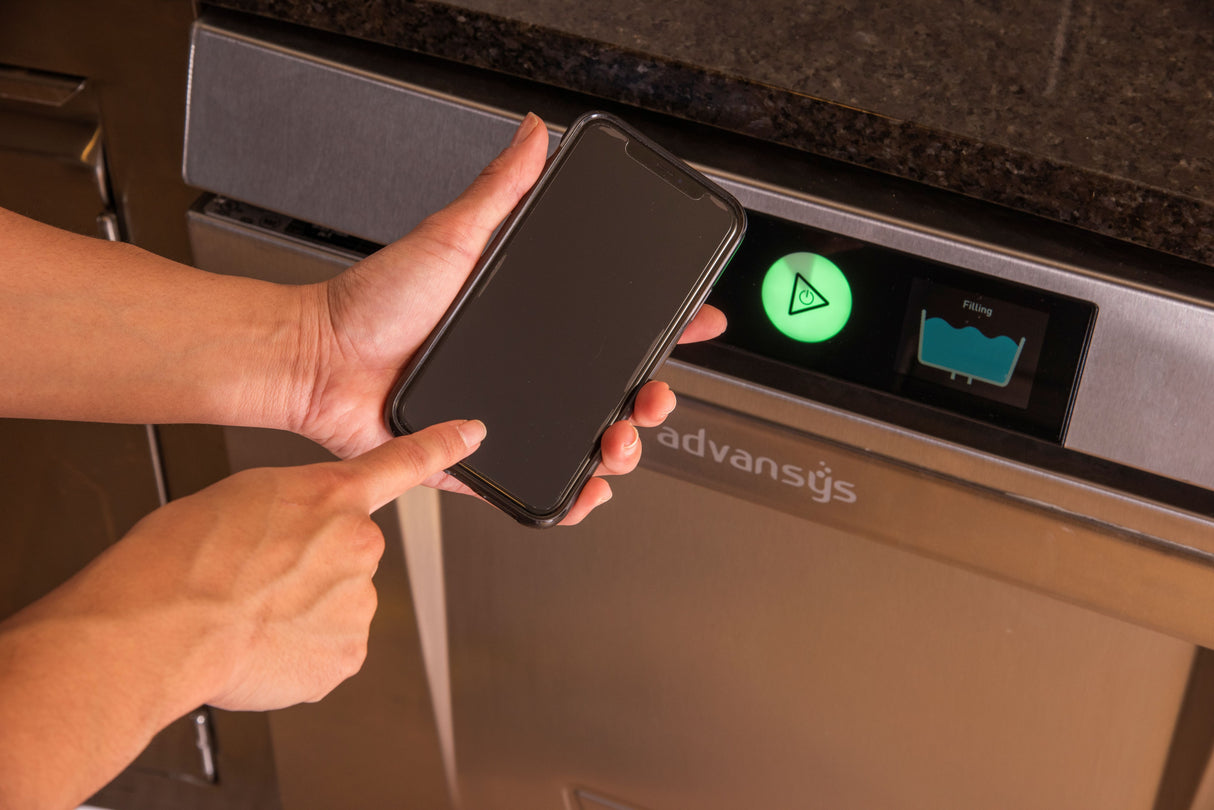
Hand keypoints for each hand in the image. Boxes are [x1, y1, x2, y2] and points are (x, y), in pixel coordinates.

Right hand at [0, 420, 482, 807]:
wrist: (159, 626)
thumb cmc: (180, 560)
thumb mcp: (239, 499)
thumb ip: (292, 512)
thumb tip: (299, 542)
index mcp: (330, 495)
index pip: (403, 462)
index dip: (443, 446)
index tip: (472, 433)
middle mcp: (358, 543)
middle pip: (349, 557)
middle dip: (314, 570)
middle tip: (258, 583)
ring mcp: (359, 601)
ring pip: (337, 607)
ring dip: (304, 614)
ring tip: (250, 615)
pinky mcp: (348, 653)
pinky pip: (329, 651)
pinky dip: (300, 654)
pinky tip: (260, 645)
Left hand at [291, 114, 725, 523]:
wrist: (319, 361)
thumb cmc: (373, 302)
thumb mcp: (449, 237)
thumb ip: (498, 191)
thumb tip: (533, 134)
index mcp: (528, 325)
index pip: (612, 328)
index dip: (664, 329)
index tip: (698, 322)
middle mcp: (525, 374)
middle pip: (614, 393)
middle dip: (653, 400)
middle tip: (654, 395)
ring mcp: (508, 419)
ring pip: (587, 444)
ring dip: (622, 450)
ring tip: (619, 442)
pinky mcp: (480, 462)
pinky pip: (538, 488)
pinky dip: (572, 500)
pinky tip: (588, 491)